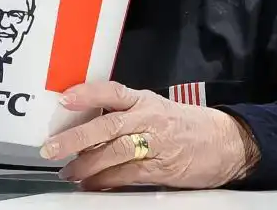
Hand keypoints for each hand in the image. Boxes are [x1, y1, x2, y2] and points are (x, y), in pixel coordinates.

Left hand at [40, 81, 255, 189]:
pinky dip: (106, 181)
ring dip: (87, 165)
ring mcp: (155, 144)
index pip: (112, 92)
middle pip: (108, 127)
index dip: (88, 94)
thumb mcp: (155, 108)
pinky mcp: (161, 169)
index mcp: (144, 100)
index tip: (64, 98)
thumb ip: (125, 114)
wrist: (225, 141)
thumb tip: (86, 124)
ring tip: (69, 172)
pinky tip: (91, 185)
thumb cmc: (184, 124)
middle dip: (76, 138)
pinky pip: (128, 175)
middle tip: (51, 148)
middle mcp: (148, 119)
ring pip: (115, 153)